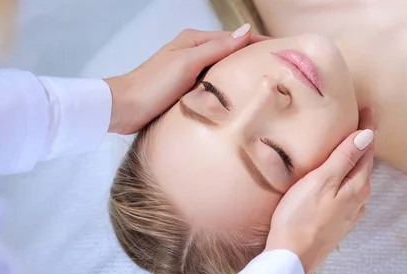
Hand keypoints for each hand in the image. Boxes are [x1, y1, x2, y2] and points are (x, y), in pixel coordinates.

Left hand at [104, 25, 268, 133]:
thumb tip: (245, 31)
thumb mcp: (187, 63)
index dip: (258, 43)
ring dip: (240, 74)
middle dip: (252, 58)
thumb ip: (216, 48)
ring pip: (221, 70)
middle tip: (278, 69)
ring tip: (263, 84)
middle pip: (230, 53)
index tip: (282, 50)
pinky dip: (226, 87)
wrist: (124, 108)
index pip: (234, 38)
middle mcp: (192, 52)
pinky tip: (236, 98)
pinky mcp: (184, 89)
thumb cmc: (152, 85)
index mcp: (194, 41)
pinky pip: (212, 84)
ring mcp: (188, 71)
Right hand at [265, 108, 375, 273]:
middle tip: (357, 123)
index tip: (367, 108)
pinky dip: (342, 180)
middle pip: (363, 165)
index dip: (367, 128)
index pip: (367, 149)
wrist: (291, 257)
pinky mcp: (336, 223)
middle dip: (362, 144)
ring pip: (354, 181)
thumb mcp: (321, 182)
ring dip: (352, 163)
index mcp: (357, 186)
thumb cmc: (300, 217)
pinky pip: (345, 194)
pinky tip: (332, 180)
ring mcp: (348, 214)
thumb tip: (367, 136)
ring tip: (344, 148)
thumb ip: (344, 159)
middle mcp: (358, 200)